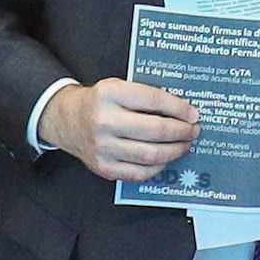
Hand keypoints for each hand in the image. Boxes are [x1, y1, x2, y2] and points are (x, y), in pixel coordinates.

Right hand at [50, 77, 202, 180]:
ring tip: (184, 144)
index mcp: (109, 94)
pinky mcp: (104, 167)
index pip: (153, 100)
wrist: (66, 120)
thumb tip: (182, 111)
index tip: (193, 114)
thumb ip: (145, 96)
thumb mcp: (117, 87)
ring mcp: (103, 147)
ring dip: (174, 150)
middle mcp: (104, 121)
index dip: (178, 108)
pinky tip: (166, 158)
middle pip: (155, 130)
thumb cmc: (98, 102)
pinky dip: (158, 167)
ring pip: (150, 154)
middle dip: (181, 131)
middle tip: (193, 130)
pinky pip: (139, 173)